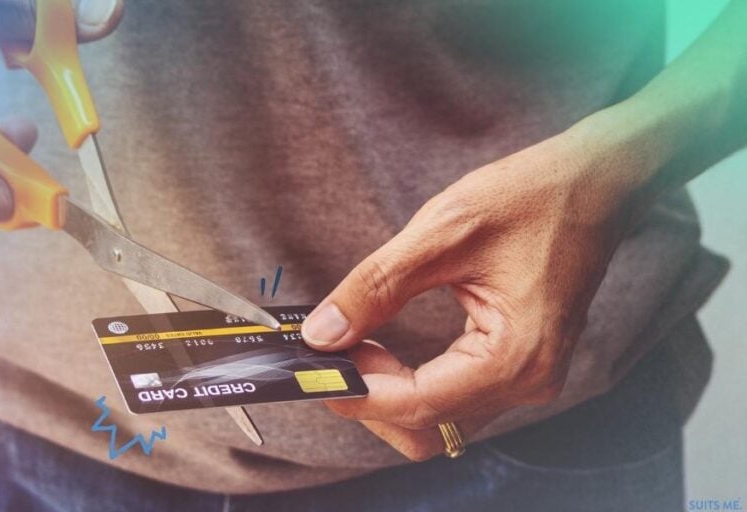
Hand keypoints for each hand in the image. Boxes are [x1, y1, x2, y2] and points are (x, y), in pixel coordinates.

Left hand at [302, 126, 640, 459]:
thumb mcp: (440, 234)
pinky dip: (411, 384)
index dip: (357, 393)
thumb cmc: (530, 198)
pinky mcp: (520, 364)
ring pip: (438, 419)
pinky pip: (455, 397)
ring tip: (351, 345)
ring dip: (387, 393)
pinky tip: (381, 349)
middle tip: (331, 352)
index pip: (418, 404)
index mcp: (516, 357)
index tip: (313, 368)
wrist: (597, 181)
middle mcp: (528, 382)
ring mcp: (528, 378)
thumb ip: (376, 288)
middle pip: (427, 427)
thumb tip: (321, 333)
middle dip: (370, 400)